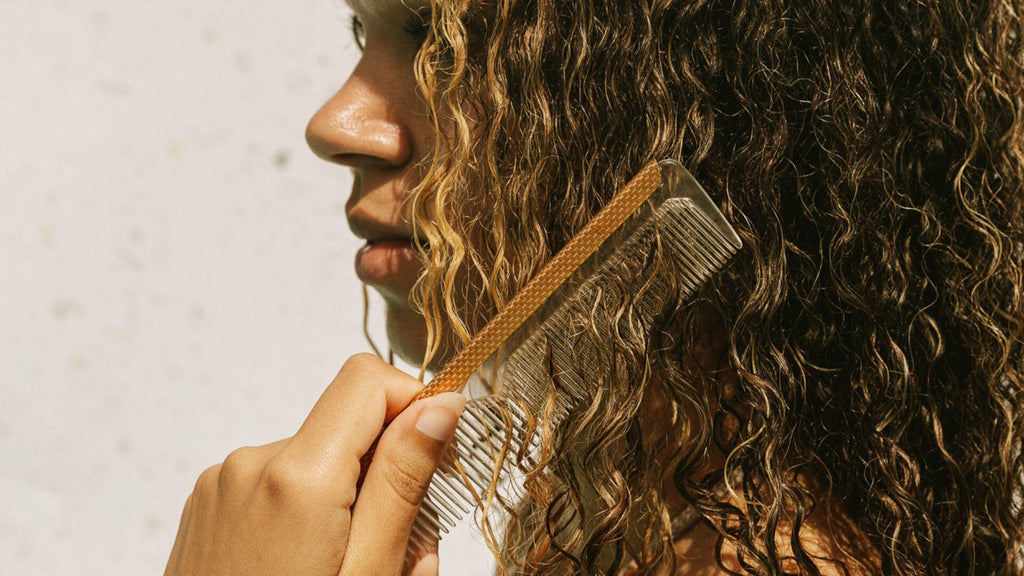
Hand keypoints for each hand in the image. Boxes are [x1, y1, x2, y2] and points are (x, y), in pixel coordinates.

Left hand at [164, 353, 465, 575]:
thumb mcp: (370, 573)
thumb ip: (403, 481)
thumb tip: (440, 405)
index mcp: (296, 477)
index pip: (368, 378)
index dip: (414, 404)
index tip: (436, 457)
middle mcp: (251, 462)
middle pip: (347, 422)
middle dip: (389, 470)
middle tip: (402, 545)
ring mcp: (222, 481)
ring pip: (318, 455)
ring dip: (351, 495)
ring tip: (351, 567)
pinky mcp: (210, 500)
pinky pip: (280, 478)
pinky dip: (311, 506)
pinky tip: (310, 563)